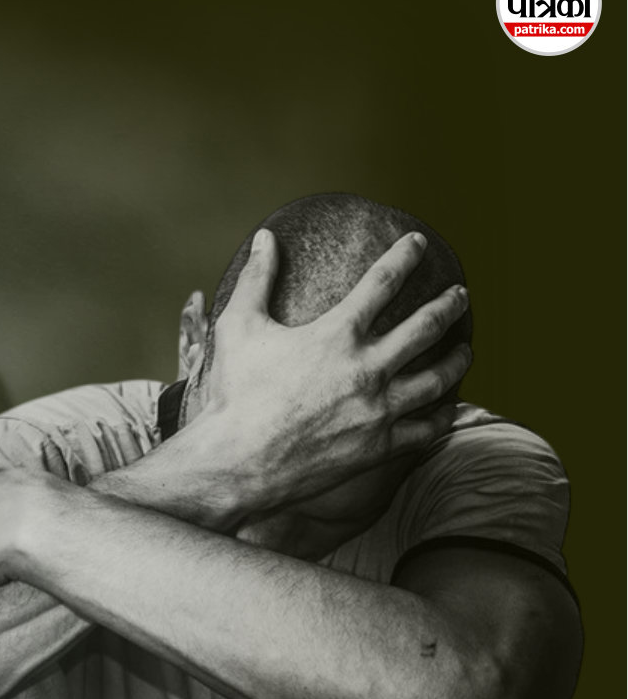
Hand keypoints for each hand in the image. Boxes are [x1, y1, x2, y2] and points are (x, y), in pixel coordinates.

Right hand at [194, 228, 471, 516]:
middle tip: (461, 294)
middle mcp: (368, 368)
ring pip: (437, 378)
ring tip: (465, 349)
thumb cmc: (234, 392)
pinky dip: (443, 414)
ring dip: (457, 359)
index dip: (404, 256)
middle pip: (425, 327)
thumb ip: (256, 278)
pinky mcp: (379, 446)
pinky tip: (448, 407)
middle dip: (448, 305)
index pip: (383, 281)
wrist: (238, 462)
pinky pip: (427, 428)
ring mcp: (379, 409)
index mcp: (338, 334)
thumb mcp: (238, 326)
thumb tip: (265, 237)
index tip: (418, 243)